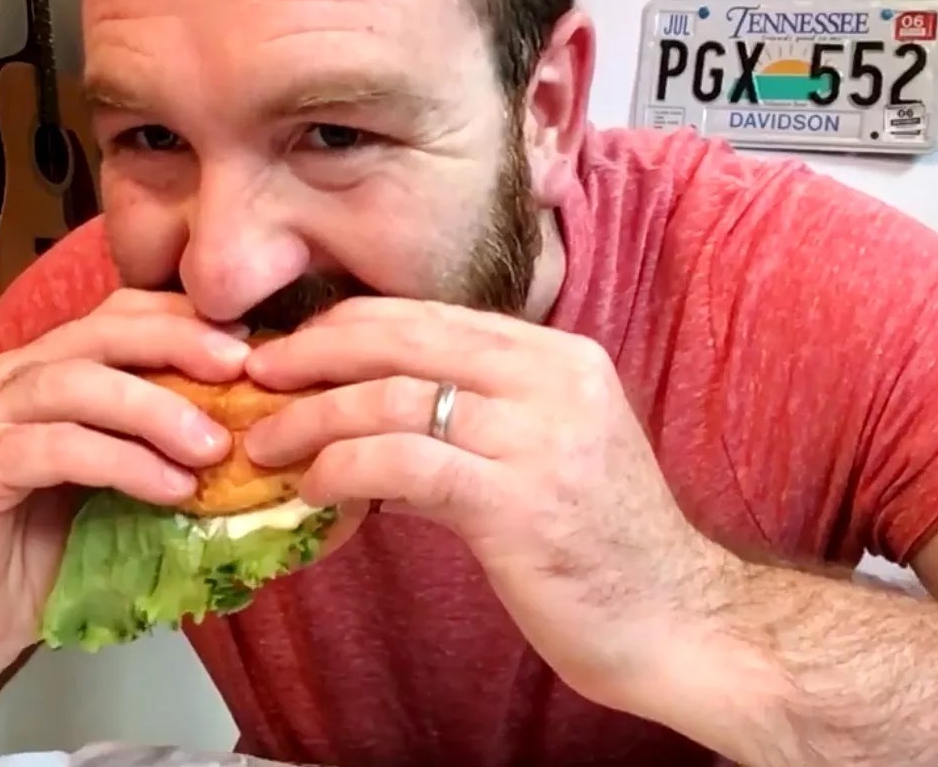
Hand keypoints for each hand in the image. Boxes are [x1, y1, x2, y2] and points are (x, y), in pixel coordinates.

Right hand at [0, 289, 250, 671]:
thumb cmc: (43, 552)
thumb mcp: (117, 484)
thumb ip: (160, 445)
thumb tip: (251, 431)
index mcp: (47, 366)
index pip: (118, 314)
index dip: (183, 318)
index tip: (250, 340)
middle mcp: (10, 376)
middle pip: (101, 332)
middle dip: (177, 343)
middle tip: (242, 369)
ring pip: (78, 384)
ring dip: (155, 409)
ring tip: (214, 447)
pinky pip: (56, 449)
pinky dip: (122, 463)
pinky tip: (171, 489)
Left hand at [241, 297, 731, 710]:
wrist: (682, 623)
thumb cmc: (603, 545)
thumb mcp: (542, 454)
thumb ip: (470, 420)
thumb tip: (368, 416)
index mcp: (558, 357)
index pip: (431, 315)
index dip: (348, 325)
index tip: (291, 347)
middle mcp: (553, 380)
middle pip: (405, 338)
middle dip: (316, 352)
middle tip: (256, 375)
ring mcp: (541, 438)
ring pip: (396, 397)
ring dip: (314, 418)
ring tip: (267, 442)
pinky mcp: (521, 503)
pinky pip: (407, 462)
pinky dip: (345, 466)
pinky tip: (314, 487)